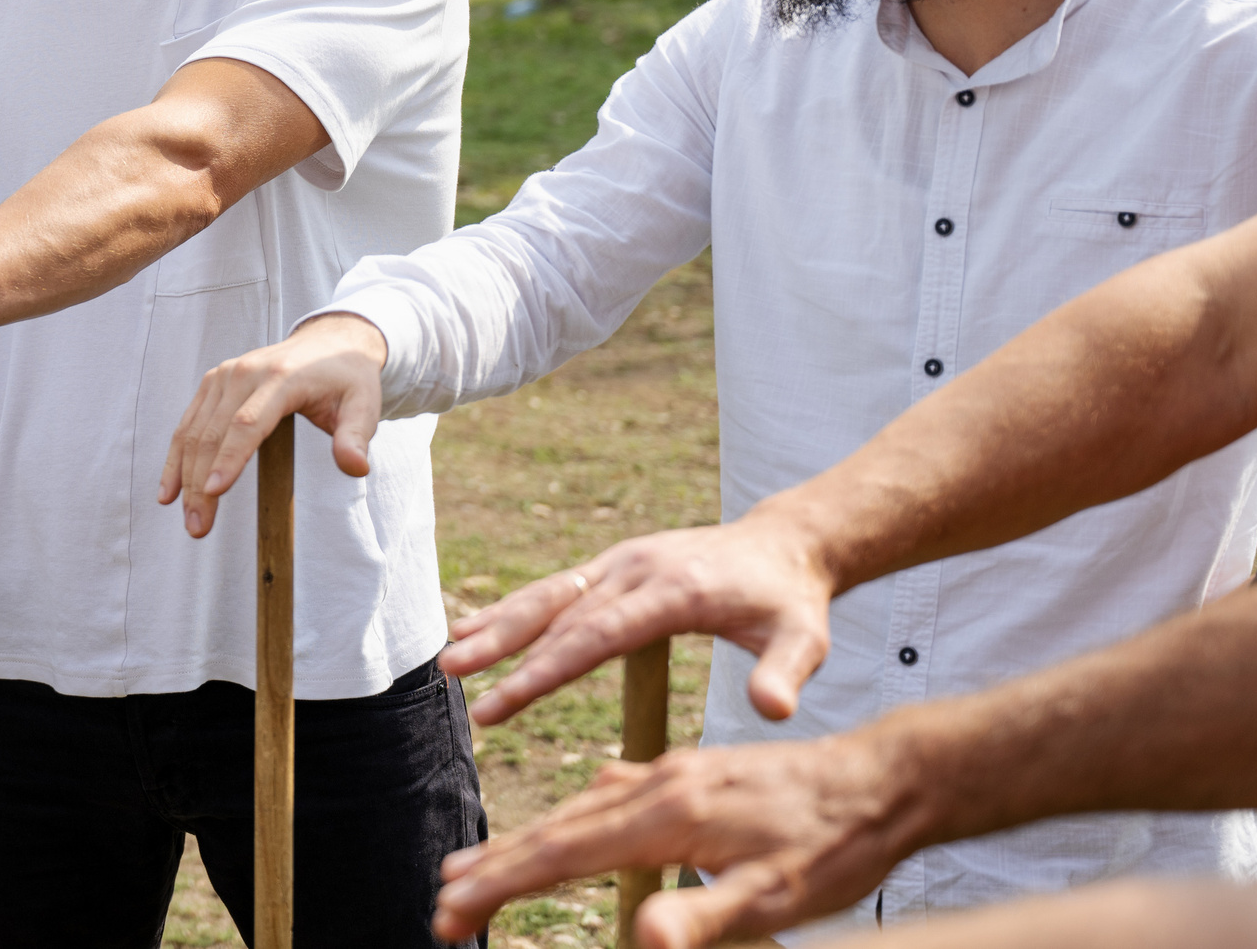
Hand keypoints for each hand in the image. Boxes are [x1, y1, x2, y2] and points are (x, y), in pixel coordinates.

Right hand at [157, 313, 385, 538]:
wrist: (330, 342)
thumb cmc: (347, 378)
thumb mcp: (363, 406)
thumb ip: (356, 438)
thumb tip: (356, 468)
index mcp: (281, 378)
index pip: (248, 422)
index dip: (229, 458)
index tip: (214, 492)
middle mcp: (245, 372)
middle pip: (214, 433)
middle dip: (201, 484)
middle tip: (198, 527)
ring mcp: (224, 375)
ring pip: (194, 432)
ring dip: (184, 477)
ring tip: (188, 519)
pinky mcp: (213, 382)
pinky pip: (188, 423)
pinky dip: (176, 457)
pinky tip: (170, 489)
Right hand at [430, 731, 914, 946]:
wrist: (889, 775)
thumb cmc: (839, 841)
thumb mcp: (781, 896)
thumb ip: (707, 915)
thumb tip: (641, 940)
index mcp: (669, 811)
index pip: (565, 852)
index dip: (503, 884)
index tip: (452, 911)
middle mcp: (660, 782)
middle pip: (559, 826)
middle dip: (496, 865)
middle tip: (443, 902)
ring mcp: (674, 775)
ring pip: (581, 808)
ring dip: (528, 841)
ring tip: (481, 865)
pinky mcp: (694, 777)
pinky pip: (615, 794)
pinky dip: (578, 816)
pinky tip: (578, 817)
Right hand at [437, 513, 834, 725]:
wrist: (787, 544)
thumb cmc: (793, 601)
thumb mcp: (805, 639)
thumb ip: (785, 674)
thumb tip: (774, 712)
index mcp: (674, 589)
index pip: (598, 635)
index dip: (547, 669)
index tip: (504, 701)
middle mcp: (636, 568)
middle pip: (559, 611)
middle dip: (503, 646)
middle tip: (454, 674)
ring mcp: (621, 562)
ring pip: (548, 595)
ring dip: (498, 624)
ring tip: (451, 656)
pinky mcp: (615, 565)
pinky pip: (558, 589)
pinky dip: (516, 609)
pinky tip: (478, 629)